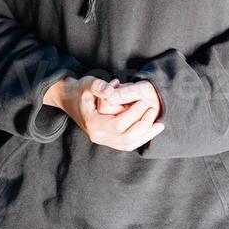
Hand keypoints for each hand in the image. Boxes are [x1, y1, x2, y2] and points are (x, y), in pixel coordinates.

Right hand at [43, 76, 164, 151]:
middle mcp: (97, 136)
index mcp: (93, 123)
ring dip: (146, 135)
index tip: (145, 102)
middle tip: (154, 110)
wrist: (69, 99)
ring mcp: (102, 140)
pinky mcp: (108, 140)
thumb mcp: (87, 83)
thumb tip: (112, 90)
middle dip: (144, 126)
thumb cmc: (80, 90)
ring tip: (160, 124)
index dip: (134, 114)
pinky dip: (140, 138)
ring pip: (128, 145)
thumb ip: (98, 86)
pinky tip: (150, 128)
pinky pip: (127, 144)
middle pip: (126, 139)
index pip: (119, 125)